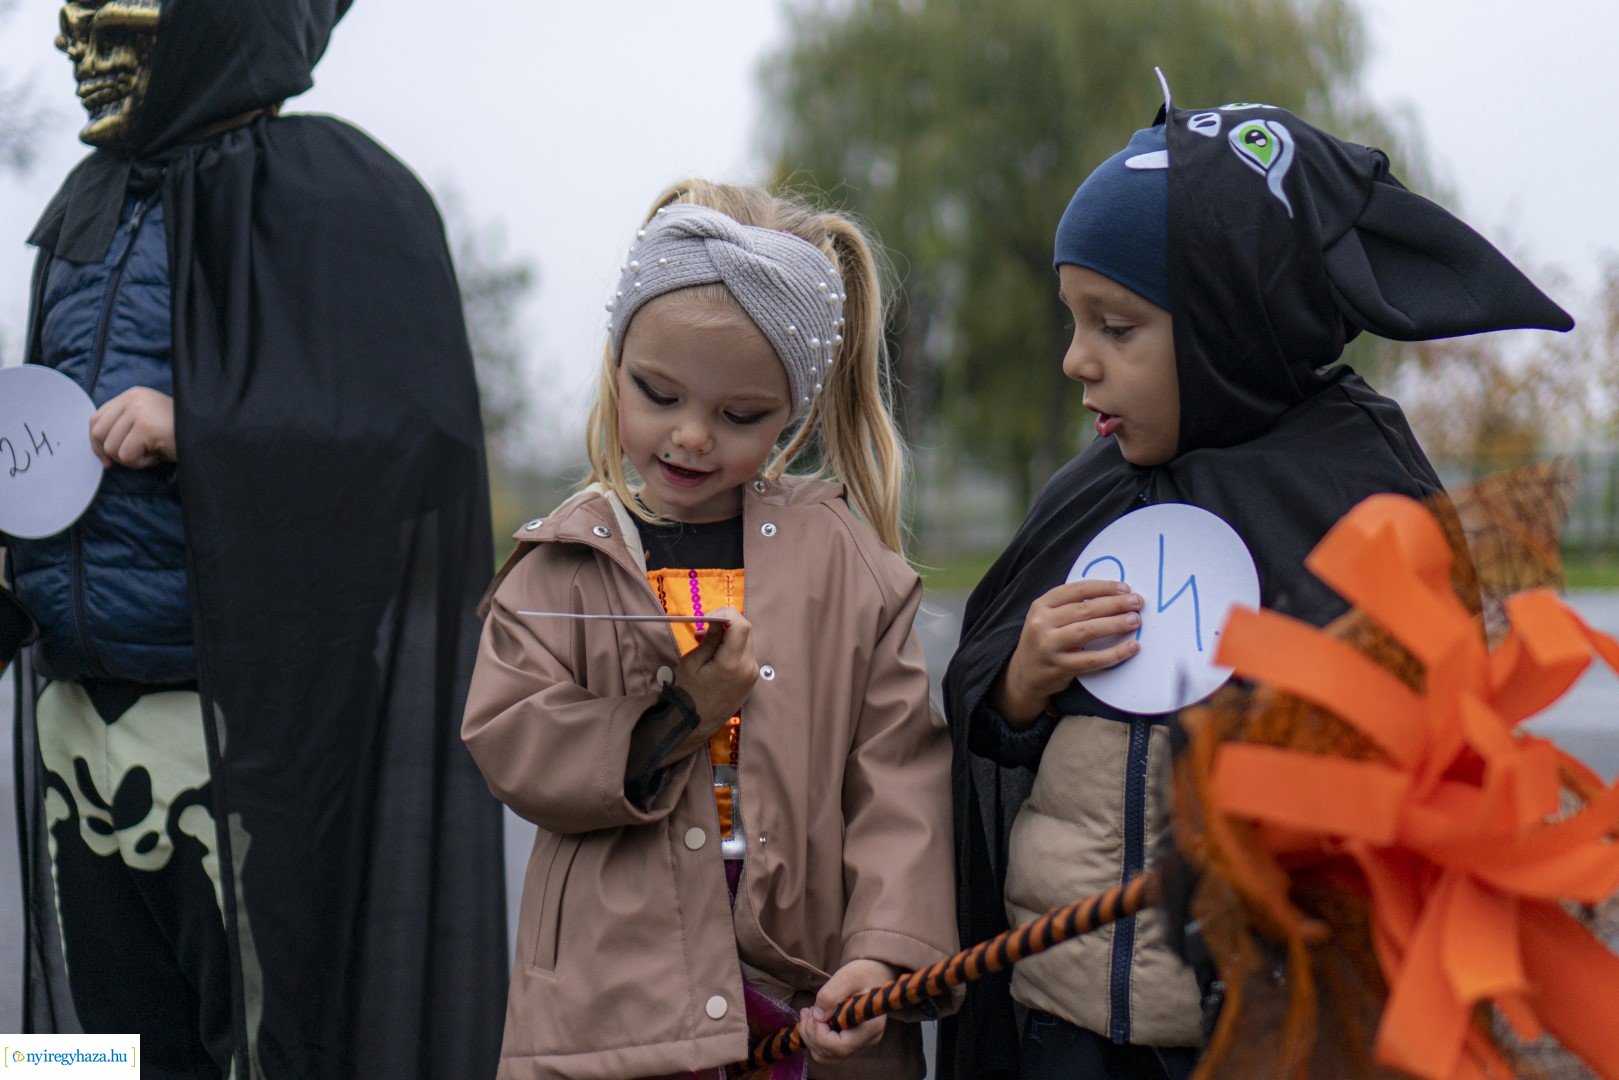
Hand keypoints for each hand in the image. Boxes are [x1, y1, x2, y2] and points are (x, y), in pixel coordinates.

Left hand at [89, 387, 175, 468]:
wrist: (210, 435)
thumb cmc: (179, 434)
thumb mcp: (147, 422)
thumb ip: (124, 426)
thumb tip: (100, 450)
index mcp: (132, 395)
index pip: (96, 419)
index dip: (97, 443)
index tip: (108, 459)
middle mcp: (133, 398)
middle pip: (98, 433)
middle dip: (114, 452)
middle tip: (137, 456)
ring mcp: (138, 411)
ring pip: (111, 447)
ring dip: (131, 459)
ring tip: (153, 453)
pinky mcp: (145, 427)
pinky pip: (126, 456)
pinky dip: (141, 463)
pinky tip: (158, 455)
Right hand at [673, 607, 755, 733]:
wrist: (695, 724)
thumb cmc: (688, 694)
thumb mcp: (692, 663)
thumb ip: (710, 640)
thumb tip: (718, 620)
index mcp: (732, 663)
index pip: (741, 625)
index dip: (725, 615)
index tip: (707, 620)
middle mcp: (748, 667)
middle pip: (745, 630)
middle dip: (725, 624)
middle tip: (703, 632)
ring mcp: (753, 674)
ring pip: (746, 641)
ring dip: (728, 636)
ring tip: (706, 644)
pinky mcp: (752, 679)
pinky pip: (746, 654)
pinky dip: (733, 648)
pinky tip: (716, 656)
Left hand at [799, 958, 897, 1063]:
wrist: (874, 974)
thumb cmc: (864, 973)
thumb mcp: (847, 977)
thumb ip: (831, 995)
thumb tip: (817, 1016)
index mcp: (870, 1027)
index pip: (840, 1047)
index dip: (820, 1034)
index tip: (816, 1012)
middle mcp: (866, 1040)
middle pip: (830, 1053)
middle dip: (812, 1034)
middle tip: (808, 1010)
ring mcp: (858, 1043)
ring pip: (826, 1056)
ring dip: (810, 1037)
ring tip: (809, 1014)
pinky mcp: (851, 1040)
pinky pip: (828, 1050)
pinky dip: (815, 1038)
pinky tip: (813, 1019)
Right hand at [994, 580, 1142, 724]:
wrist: (1024, 675)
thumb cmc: (1045, 640)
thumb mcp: (1047, 618)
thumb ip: (1071, 606)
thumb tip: (1113, 595)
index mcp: (1041, 605)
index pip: (1076, 590)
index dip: (1103, 587)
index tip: (1125, 588)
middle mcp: (1042, 624)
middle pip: (1084, 609)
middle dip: (1114, 604)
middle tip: (1137, 602)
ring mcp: (1049, 646)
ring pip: (1088, 631)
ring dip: (1115, 624)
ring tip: (1135, 620)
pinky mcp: (1059, 668)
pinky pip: (1092, 659)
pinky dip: (1114, 653)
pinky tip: (1131, 647)